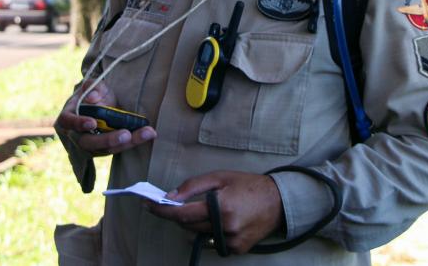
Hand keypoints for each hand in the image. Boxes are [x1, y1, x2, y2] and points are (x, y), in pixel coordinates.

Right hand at [54, 82, 156, 155]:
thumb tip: (93, 98)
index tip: (92, 122)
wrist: (103, 104)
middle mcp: (77, 135)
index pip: (68, 122)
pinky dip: (134, 142)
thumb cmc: (94, 93)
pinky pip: (119, 148)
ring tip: (147, 133)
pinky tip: (148, 134)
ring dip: (127, 143)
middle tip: (126, 134)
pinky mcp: (106, 149)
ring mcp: (91, 145)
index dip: (79, 124)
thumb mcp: (93, 84)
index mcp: (68, 117)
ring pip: (107, 149)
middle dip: (108, 140)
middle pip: (89, 143)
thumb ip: (92, 86)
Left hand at [146, 171, 282, 253]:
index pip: (182, 214)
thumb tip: (170, 197)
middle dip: (181, 214)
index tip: (148, 206)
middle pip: (188, 225)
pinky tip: (222, 220)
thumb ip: (193, 186)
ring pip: (198, 234)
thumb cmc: (248, 185)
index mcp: (220, 207)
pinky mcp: (236, 250)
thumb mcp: (220, 177)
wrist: (278, 202)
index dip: (162, 211)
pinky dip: (210, 231)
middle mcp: (224, 228)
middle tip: (181, 202)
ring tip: (210, 208)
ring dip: (196, 223)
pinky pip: (211, 242)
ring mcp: (230, 242)